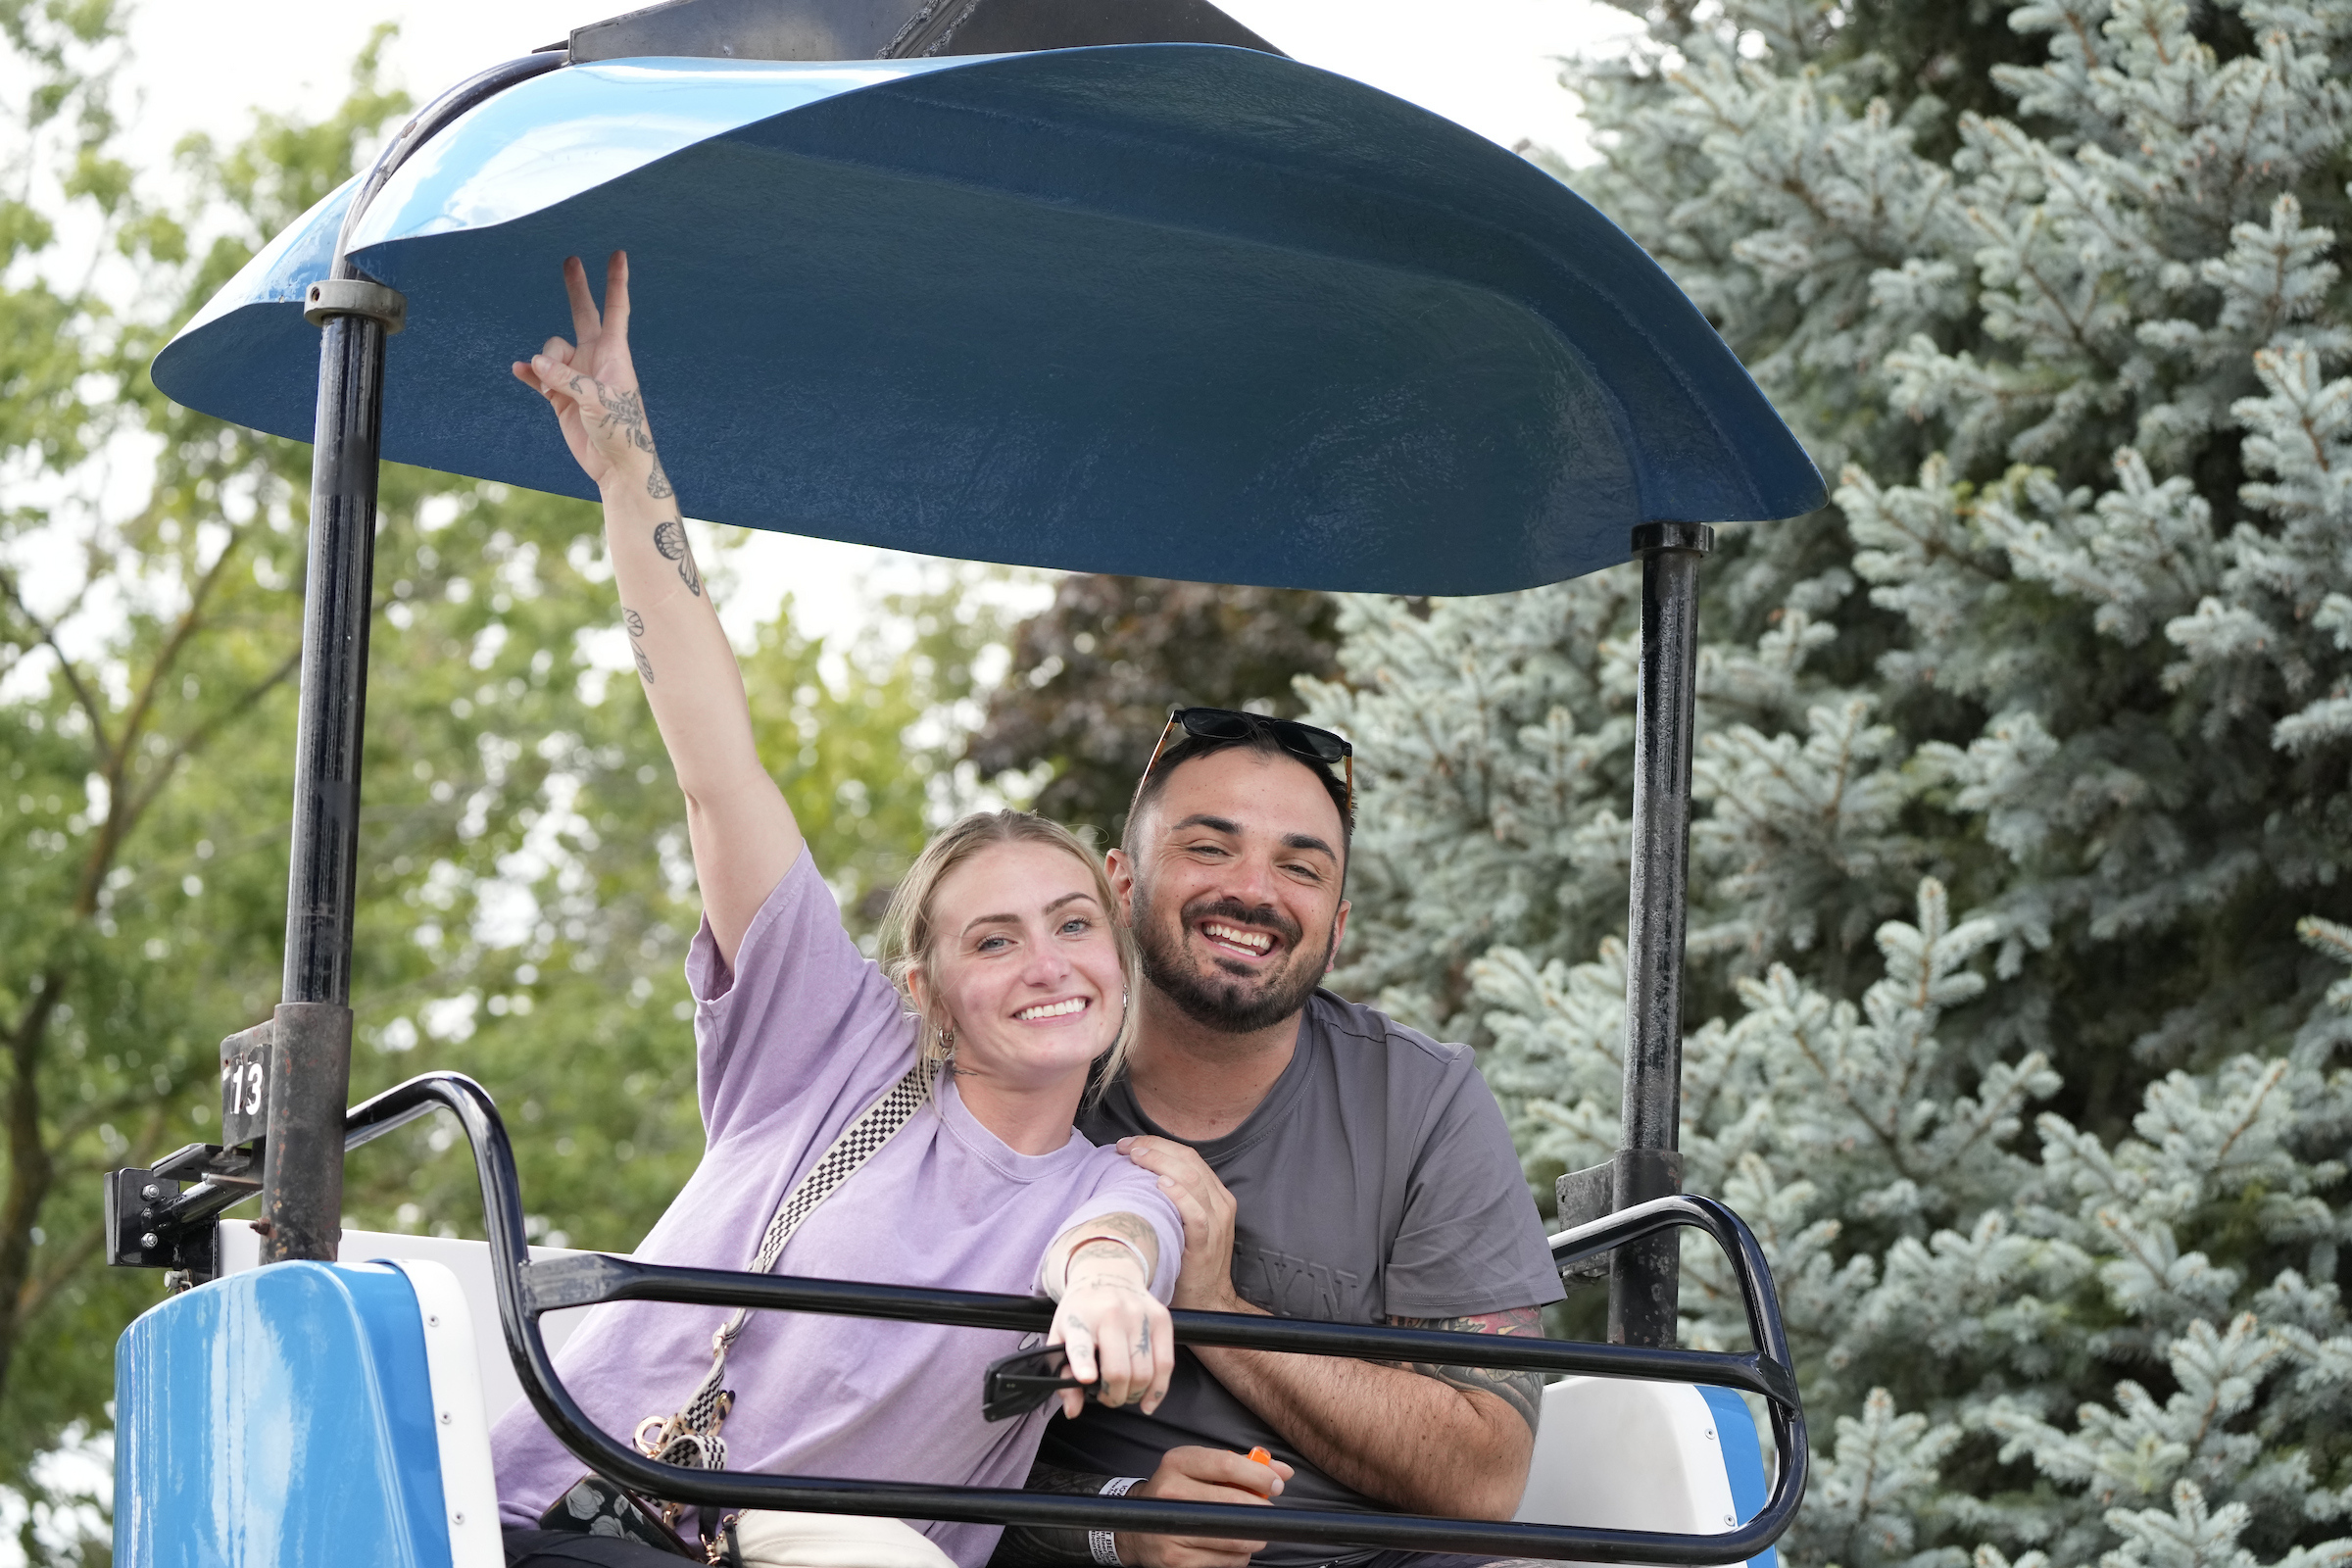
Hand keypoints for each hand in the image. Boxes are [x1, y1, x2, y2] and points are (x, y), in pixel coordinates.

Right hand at [510, 251, 658, 489]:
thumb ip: (566, 379)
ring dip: (545, 365)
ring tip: (552, 387)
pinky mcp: (561, 397)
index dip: (615, 282)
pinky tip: (520, 370)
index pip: (615, 310)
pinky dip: (530, 373)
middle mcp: (594, 359)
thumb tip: (533, 362)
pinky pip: (538, 376)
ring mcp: (576, 376)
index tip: (618, 254)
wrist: (617, 466)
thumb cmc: (620, 431)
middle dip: (576, 289)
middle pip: (582, 314)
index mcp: (613, 354)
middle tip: (570, 260)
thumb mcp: (597, 401)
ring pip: (550, 351)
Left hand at [1049, 1255, 1173, 1419]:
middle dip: (1113, 1397)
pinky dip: (1157, 1390)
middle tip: (1107, 1397)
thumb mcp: (1061, 1336)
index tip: (1087, 1377)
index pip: (1082, 1343)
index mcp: (1081, 1319)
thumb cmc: (1082, 1311)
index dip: (1084, 1363)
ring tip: (1124, 1393)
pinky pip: (1166, 1365)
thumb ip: (1063, 1374)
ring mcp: (1140, 1316)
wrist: (1108, 1272)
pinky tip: (1147, 1400)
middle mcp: (1112, 1315)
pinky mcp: (1162, 1319)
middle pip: (1119, 1371)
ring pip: (1144, 1373)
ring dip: (1134, 1394)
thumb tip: (1073, 1410)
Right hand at [1116, 1446, 1294, 1567]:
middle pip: (1233, 1504)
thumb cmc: (1179, 1494)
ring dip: (1252, 1537)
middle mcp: (1170, 1493)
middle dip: (1260, 1511)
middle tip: (1267, 1514)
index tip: (1277, 1485)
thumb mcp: (1201, 1469)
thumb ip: (1243, 1466)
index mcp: (1178, 1462)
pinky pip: (1224, 1562)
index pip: (1226, 1465)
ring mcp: (1171, 1529)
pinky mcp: (1176, 1561)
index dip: (1259, 1476)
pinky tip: (1229, 1547)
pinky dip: (1237, 1557)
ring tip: (1249, 1531)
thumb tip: (1284, 1471)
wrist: (1137, 1528)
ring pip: (1233, 1538)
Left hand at [1117, 1138, 1241, 1313]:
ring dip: (1161, 1163)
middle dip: (1155, 1148)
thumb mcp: (1187, 1223)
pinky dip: (1179, 1195)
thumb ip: (1175, 1198)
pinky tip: (1160, 1185)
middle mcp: (1220, 1203)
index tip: (1130, 1144)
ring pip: (1192, 1179)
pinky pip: (1196, 1213)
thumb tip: (1139, 1176)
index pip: (1188, 1156)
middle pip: (1189, 1161)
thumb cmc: (1189, 1260)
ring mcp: (1216, 1223)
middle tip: (1126, 1147)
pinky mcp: (1207, 1243)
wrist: (1208, 1300)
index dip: (1158, 1145)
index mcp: (1216, 1194)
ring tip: (1136, 1157)